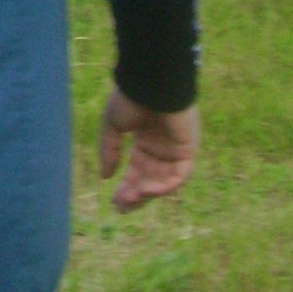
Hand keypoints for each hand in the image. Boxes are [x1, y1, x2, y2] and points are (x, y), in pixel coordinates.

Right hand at [98, 85, 198, 212]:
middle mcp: (161, 147)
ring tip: (130, 200)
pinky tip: (146, 190)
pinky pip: (179, 175)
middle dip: (135, 194)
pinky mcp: (187, 149)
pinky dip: (165, 186)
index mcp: (144, 139)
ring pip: (163, 180)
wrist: (150, 84)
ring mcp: (175, 149)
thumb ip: (110, 151)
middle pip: (149, 179)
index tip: (114, 200)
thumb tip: (105, 177)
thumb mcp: (112, 126)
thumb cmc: (130, 99)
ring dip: (147, 193)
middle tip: (121, 208)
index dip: (126, 186)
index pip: (136, 169)